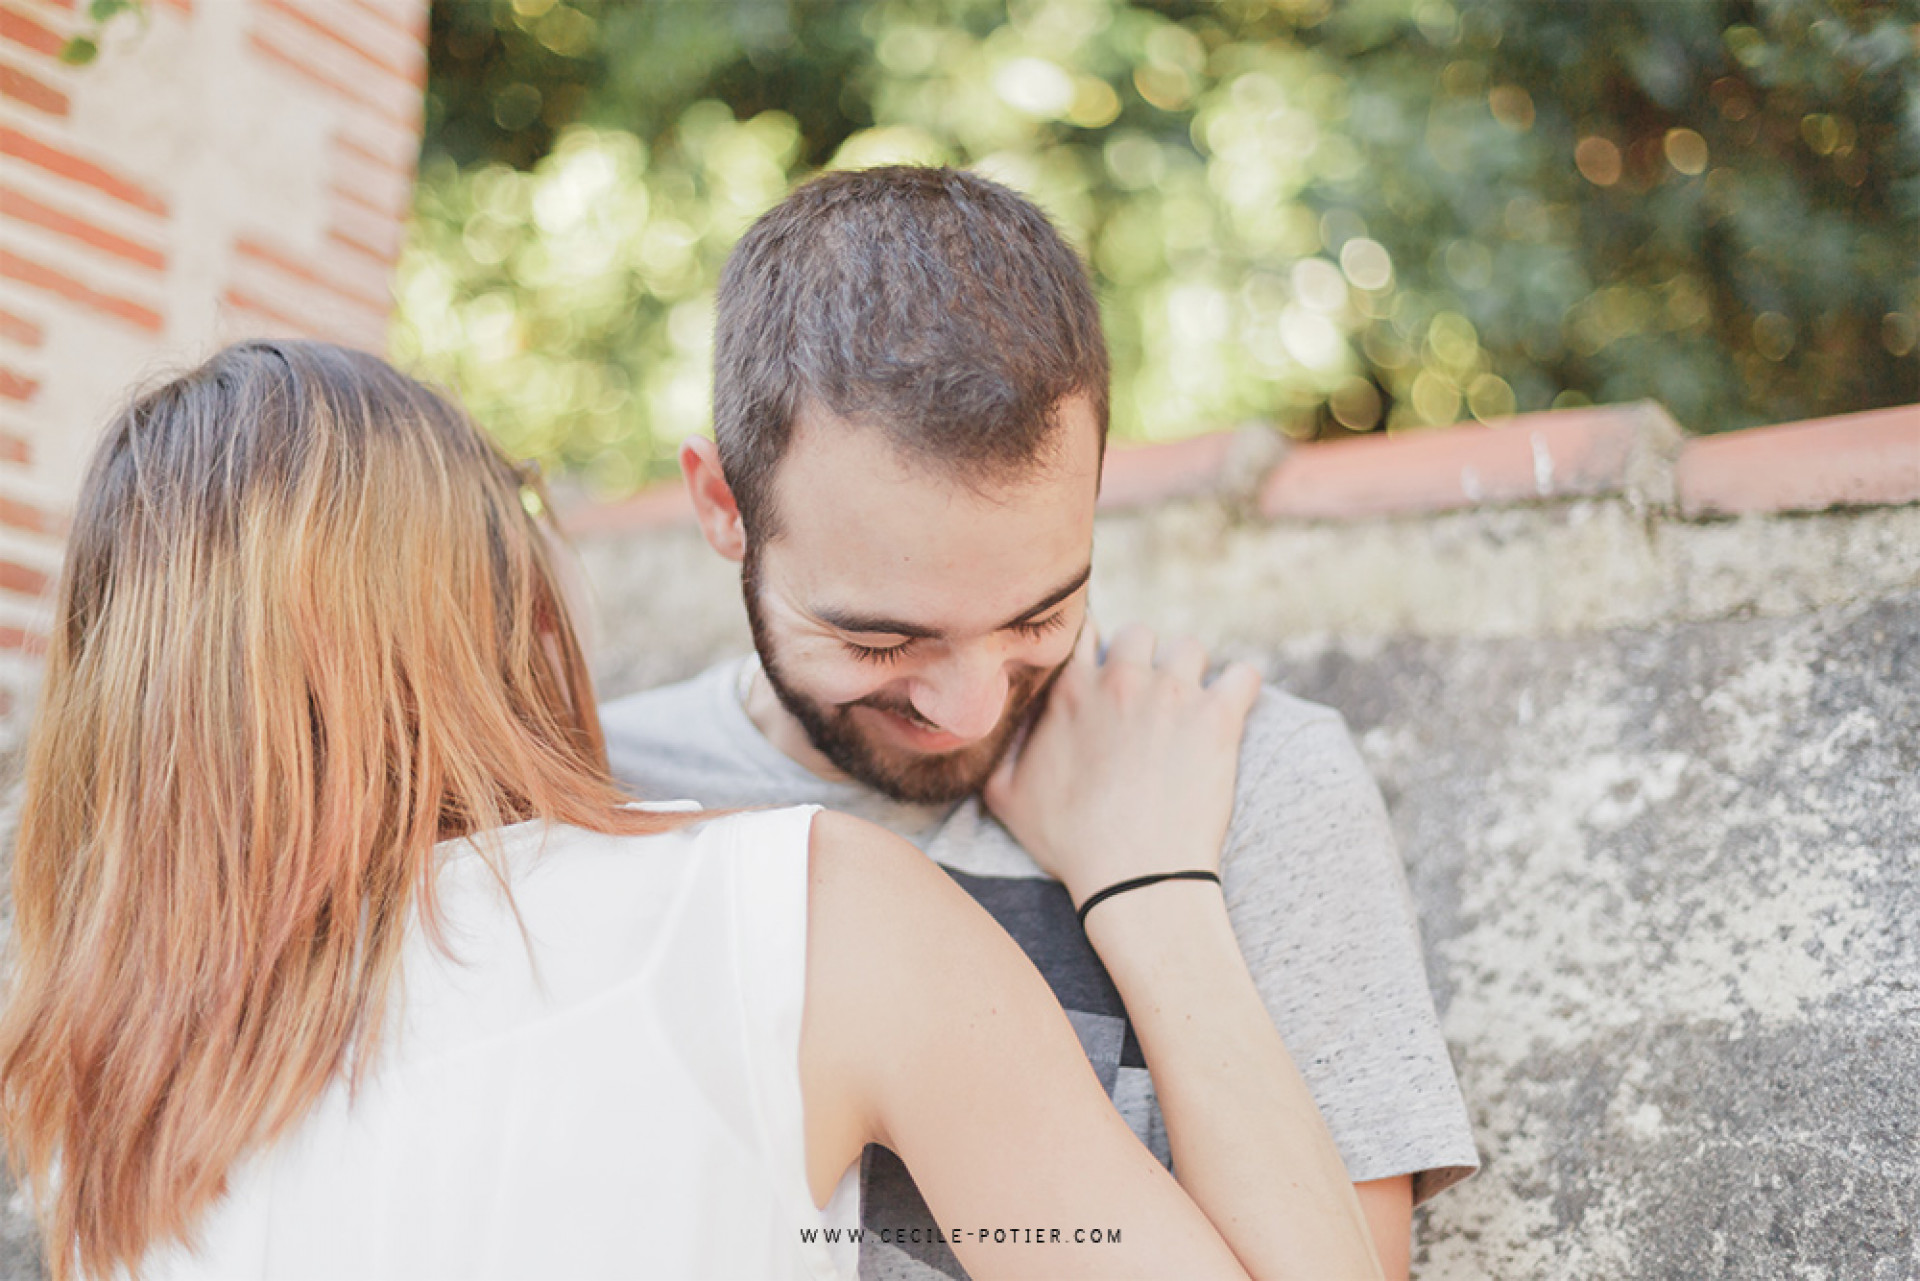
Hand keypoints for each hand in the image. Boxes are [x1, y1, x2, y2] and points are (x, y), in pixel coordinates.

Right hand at [984, 621, 1262, 910]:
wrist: (1135, 880)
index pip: (1084, 633)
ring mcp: (1172, 693)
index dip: (1096, 653)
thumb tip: (995, 724)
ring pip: (1191, 648)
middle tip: (1150, 700)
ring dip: (1191, 673)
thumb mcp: (1006, 798)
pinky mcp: (1218, 716)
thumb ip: (998, 748)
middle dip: (1146, 660)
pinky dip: (1241, 688)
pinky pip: (1244, 674)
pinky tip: (1233, 711)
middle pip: (1139, 634)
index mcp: (1071, 689)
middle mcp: (1122, 678)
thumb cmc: (1071, 845)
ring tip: (1190, 709)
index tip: (1106, 682)